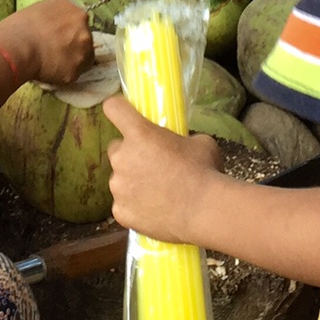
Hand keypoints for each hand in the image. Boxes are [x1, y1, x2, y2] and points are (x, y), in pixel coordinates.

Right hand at [0, 0, 91, 86]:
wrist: (16, 47)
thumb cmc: (19, 26)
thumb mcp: (40, 8)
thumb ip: (55, 15)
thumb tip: (56, 23)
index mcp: (74, 9)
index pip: (79, 22)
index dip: (68, 31)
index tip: (58, 38)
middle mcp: (84, 28)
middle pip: (84, 40)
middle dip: (73, 46)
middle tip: (54, 52)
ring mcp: (83, 50)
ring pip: (82, 59)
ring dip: (71, 61)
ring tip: (51, 64)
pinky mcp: (76, 70)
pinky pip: (72, 75)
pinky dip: (62, 75)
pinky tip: (48, 72)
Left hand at [104, 95, 223, 243]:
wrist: (204, 211)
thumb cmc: (205, 172)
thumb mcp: (199, 143)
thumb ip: (180, 139)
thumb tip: (181, 145)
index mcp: (139, 134)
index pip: (114, 108)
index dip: (118, 110)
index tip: (124, 115)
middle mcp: (122, 157)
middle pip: (116, 148)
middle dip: (130, 154)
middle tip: (153, 165)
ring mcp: (118, 186)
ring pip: (120, 179)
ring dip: (133, 182)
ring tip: (159, 193)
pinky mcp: (120, 211)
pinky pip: (123, 204)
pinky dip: (135, 207)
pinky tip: (155, 210)